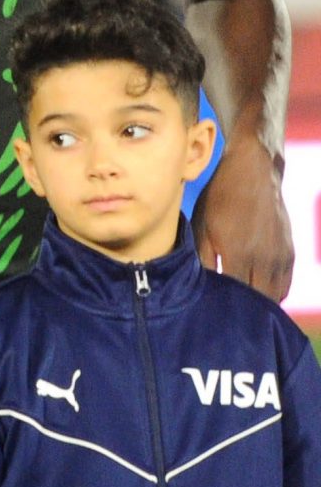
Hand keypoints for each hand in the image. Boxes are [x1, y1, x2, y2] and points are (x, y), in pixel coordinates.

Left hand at [194, 143, 293, 298]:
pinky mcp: (290, 253)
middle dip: (241, 309)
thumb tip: (196, 285)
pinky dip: (272, 292)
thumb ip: (201, 259)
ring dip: (258, 303)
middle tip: (223, 313)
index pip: (233, 296)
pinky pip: (284, 285)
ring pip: (274, 296)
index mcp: (239, 254)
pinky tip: (254, 289)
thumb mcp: (201, 226)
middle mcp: (264, 259)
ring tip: (238, 304)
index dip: (222, 306)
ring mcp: (281, 257)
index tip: (210, 309)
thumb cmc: (219, 198)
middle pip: (256, 301)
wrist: (253, 173)